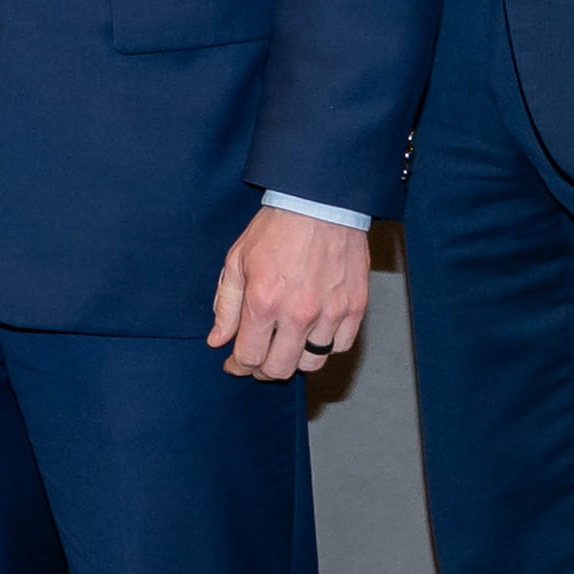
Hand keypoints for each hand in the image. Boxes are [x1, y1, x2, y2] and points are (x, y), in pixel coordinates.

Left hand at [208, 203, 370, 381]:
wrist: (321, 203)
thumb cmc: (277, 227)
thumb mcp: (237, 261)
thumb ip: (226, 305)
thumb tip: (218, 340)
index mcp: (264, 302)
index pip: (249, 356)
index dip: (239, 366)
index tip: (236, 365)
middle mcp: (298, 313)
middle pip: (280, 368)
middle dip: (263, 370)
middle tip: (258, 362)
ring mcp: (331, 312)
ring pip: (312, 362)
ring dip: (295, 361)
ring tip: (286, 348)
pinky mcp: (355, 307)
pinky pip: (340, 346)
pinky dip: (325, 346)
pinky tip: (313, 334)